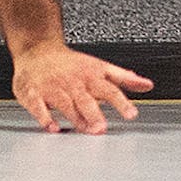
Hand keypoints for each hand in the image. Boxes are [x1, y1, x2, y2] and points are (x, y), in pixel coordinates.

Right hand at [10, 41, 153, 133]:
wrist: (39, 50)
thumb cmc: (72, 64)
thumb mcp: (100, 67)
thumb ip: (124, 78)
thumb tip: (147, 85)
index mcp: (92, 76)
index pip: (110, 90)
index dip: (121, 102)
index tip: (131, 114)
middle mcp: (74, 82)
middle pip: (86, 99)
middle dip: (95, 113)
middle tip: (103, 128)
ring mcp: (53, 87)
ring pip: (65, 103)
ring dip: (75, 117)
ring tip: (85, 130)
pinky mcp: (33, 92)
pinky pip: (38, 106)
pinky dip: (44, 117)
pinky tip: (52, 127)